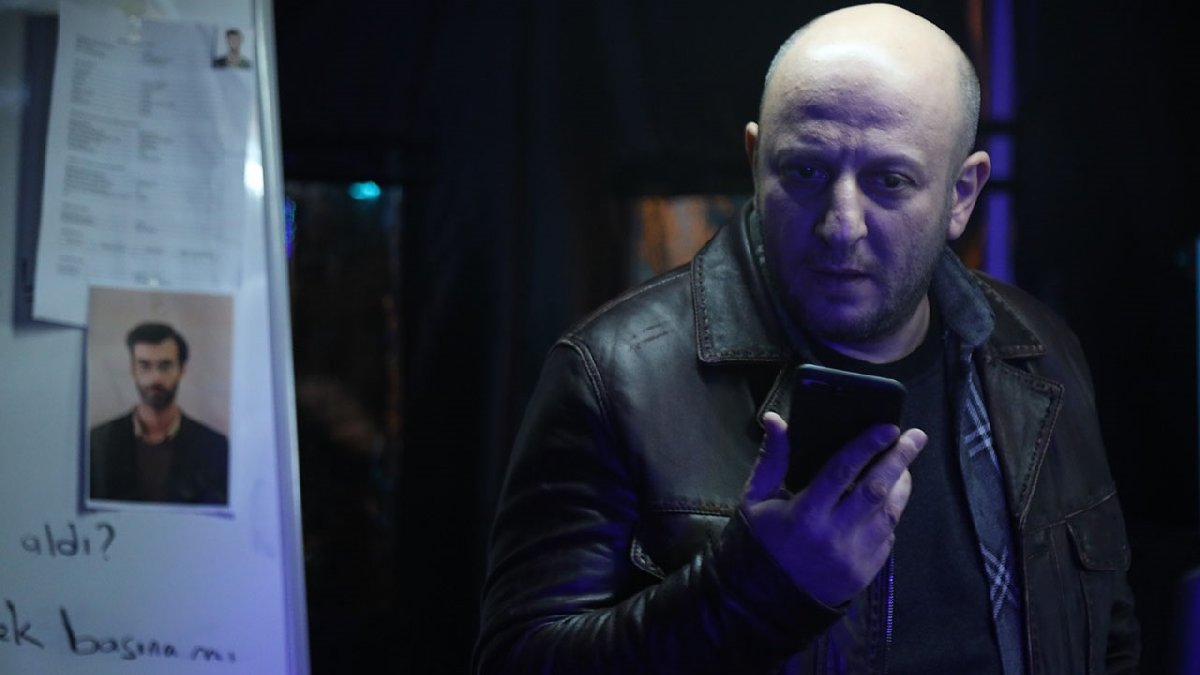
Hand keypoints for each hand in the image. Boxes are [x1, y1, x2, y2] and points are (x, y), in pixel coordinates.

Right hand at [741, 411, 926, 606]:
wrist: (769, 600)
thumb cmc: (762, 542)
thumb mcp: (756, 500)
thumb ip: (772, 460)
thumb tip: (776, 419)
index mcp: (805, 513)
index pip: (842, 471)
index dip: (867, 446)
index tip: (890, 427)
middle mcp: (834, 533)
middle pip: (876, 489)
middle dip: (900, 459)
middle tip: (916, 437)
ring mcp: (855, 555)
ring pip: (889, 512)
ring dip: (902, 485)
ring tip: (905, 464)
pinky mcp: (867, 570)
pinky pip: (887, 535)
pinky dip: (890, 513)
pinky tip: (889, 499)